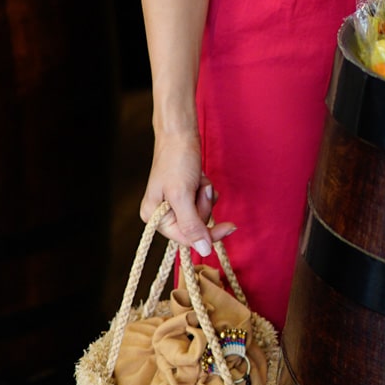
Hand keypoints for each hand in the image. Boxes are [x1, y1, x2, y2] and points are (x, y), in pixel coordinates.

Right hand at [140, 128, 234, 257]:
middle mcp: (162, 214)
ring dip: (205, 196)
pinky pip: (202, 202)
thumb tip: (204, 251)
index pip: (185, 238)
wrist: (180, 132)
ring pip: (201, 213)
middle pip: (195, 226)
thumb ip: (192, 225)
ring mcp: (174, 204)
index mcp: (154, 217)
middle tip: (199, 187)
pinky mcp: (185, 194)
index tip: (230, 228)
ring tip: (197, 179)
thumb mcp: (182, 195)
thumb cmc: (177, 160)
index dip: (207, 235)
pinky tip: (200, 178)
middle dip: (203, 205)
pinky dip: (205, 190)